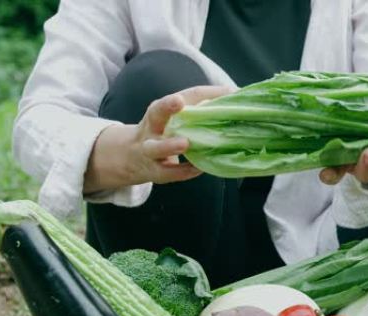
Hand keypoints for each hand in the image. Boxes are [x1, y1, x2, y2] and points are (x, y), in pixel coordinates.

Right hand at [84, 86, 231, 193]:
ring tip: (184, 143)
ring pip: (155, 147)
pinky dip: (183, 171)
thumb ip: (200, 111)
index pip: (187, 96)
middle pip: (156, 113)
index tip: (229, 92)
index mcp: (165, 108)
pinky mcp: (154, 170)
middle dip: (166, 106)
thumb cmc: (165, 132)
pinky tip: (198, 168)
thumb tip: (236, 100)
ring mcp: (150, 149)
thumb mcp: (176, 118)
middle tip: (178, 102)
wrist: (131, 156)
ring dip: (169, 145)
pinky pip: (168, 172)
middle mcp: (153, 126)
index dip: (208, 93)